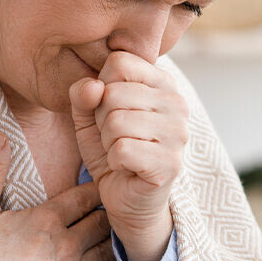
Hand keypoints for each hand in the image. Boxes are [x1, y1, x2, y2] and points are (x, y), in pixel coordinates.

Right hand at [0, 132, 123, 260]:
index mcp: (47, 219)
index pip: (85, 196)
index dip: (97, 188)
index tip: (104, 184)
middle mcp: (66, 243)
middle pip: (102, 220)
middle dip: (109, 211)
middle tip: (118, 206)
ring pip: (108, 248)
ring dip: (115, 239)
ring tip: (121, 232)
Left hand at [70, 50, 189, 260]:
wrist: (126, 197)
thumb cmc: (111, 149)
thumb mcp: (88, 116)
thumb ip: (83, 94)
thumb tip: (92, 86)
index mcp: (161, 82)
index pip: (119, 62)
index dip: (101, 88)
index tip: (110, 110)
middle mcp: (177, 103)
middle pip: (114, 93)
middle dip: (101, 120)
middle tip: (114, 138)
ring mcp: (178, 133)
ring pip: (117, 121)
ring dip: (107, 142)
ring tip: (120, 151)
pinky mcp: (171, 163)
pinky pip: (122, 149)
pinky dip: (114, 161)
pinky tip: (125, 166)